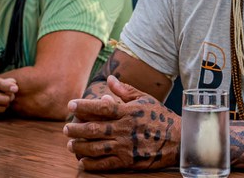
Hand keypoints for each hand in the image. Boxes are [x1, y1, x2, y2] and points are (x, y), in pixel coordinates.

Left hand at [64, 75, 180, 170]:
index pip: (101, 107)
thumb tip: (109, 79)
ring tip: (70, 145)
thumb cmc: (160, 117)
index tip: (71, 105)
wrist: (178, 140)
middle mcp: (125, 128)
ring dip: (80, 146)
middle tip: (66, 128)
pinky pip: (106, 164)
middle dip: (77, 129)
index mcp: (128, 111)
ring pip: (96, 147)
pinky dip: (92, 164)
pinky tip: (82, 162)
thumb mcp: (144, 99)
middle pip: (94, 128)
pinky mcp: (128, 161)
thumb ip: (125, 90)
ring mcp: (126, 146)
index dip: (84, 106)